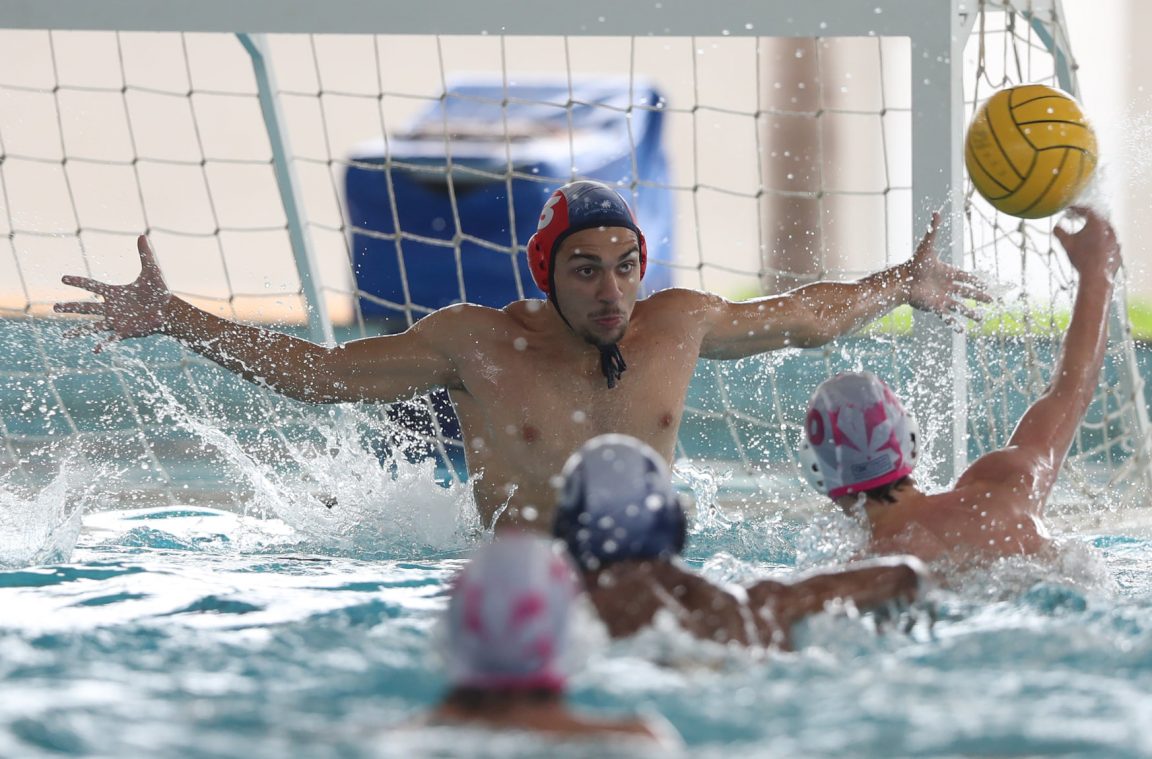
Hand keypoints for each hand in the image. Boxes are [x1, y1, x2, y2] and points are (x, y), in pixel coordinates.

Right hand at [54, 235, 172, 352]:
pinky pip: (112, 339)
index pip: (92, 286)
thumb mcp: (152, 271)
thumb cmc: (158, 291)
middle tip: (54, 307)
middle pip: (86, 308)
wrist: (169, 310)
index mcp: (114, 293)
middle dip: (70, 308)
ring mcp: (116, 321)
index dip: (78, 282)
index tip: (63, 278)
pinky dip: (104, 345)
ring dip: (79, 331)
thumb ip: (145, 254)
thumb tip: (142, 234)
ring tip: (64, 336)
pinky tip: (94, 350)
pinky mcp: (125, 332)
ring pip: (93, 326)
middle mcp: (111, 308)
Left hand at [902, 212, 991, 323]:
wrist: (902, 281)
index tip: (987, 284)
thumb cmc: (914, 264)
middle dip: (980, 297)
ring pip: (960, 307)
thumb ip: (933, 230)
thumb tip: (936, 212)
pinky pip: (948, 318)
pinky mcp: (935, 307)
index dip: (976, 280)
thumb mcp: (927, 246)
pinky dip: (955, 324)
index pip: (966, 277)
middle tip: (993, 301)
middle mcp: (946, 287)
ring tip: (981, 319)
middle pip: (968, 293)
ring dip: (971, 313)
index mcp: (947, 273)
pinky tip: (963, 331)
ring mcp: (942, 298)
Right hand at [1054, 206, 1121, 282]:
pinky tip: (1092, 250)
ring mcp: (1116, 242)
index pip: (1087, 210)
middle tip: (1078, 219)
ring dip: (1094, 232)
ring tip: (1085, 236)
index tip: (1069, 209)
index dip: (1076, 209)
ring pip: (1104, 232)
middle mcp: (1109, 230)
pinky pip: (1109, 244)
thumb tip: (1056, 227)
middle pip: (1098, 220)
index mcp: (1097, 223)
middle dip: (1086, 219)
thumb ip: (1060, 232)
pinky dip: (1100, 244)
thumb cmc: (1081, 258)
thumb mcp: (1066, 243)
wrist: (1096, 276)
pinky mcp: (1117, 253)